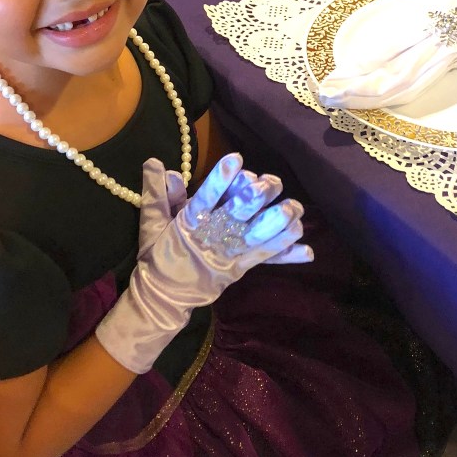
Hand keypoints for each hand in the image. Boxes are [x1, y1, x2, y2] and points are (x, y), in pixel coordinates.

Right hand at [95, 154, 310, 372]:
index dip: (219, 180)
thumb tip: (155, 162)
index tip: (235, 159)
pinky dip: (284, 252)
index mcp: (188, 225)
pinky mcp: (239, 269)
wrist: (162, 297)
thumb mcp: (150, 224)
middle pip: (237, 216)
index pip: (204, 199)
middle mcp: (212, 239)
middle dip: (256, 198)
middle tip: (271, 182)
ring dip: (277, 223)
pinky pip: (264, 259)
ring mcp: (228, 256)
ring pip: (256, 238)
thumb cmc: (157, 256)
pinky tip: (306, 249)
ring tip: (295, 208)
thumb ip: (156, 194)